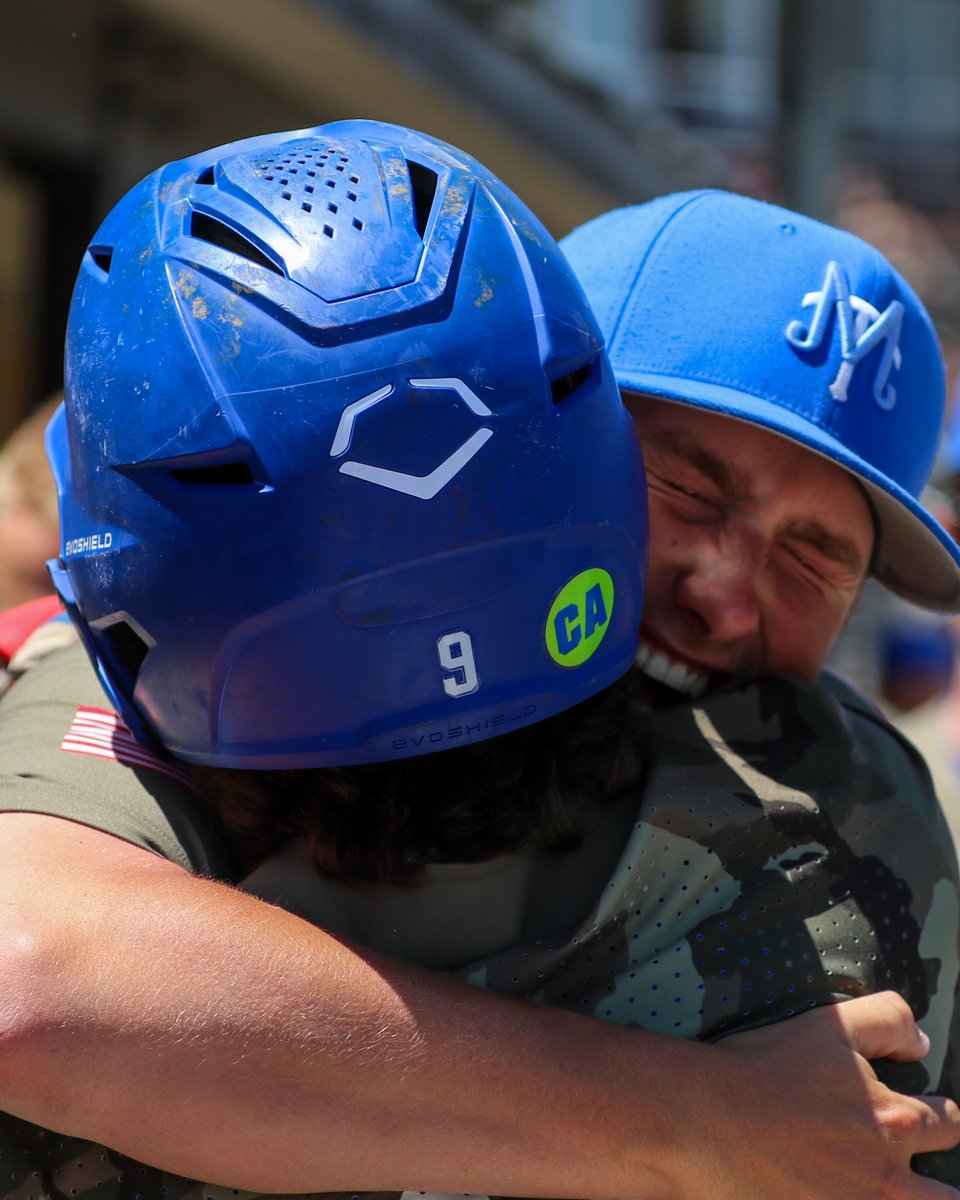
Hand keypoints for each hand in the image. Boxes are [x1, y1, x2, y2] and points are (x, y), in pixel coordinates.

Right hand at [672, 992, 959, 1198]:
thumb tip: (923, 1043)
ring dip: (902, 1196)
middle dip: (931, 1173)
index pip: (947, 1123)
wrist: (700, 1119)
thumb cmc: (762, 1067)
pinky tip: (835, 1192)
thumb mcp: (829, 1024)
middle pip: (943, 1194)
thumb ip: (888, 1021)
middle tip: (894, 1156)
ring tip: (879, 1186)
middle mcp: (886, 1178)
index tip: (925, 1114)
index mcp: (895, 1121)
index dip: (938, 1114)